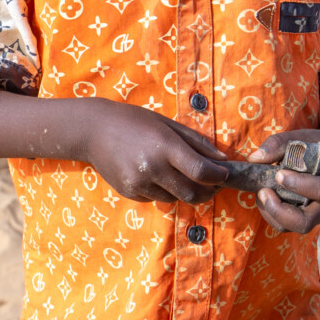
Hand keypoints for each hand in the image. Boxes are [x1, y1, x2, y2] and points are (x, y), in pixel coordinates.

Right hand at [79, 102, 228, 203]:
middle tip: (214, 184)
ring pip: (175, 198)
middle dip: (209, 192)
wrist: (94, 130)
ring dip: (186, 191)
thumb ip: (197, 142)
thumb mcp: (168, 124)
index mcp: (165, 146)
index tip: (225, 174)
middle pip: (192, 193)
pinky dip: (166, 191)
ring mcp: (139, 183)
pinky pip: (157, 198)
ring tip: (184, 176)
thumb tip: (223, 160)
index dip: (218, 177)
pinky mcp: (130, 193)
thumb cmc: (135, 121)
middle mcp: (153, 168)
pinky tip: (159, 176)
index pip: (201, 172)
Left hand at [246, 128, 319, 233]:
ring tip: (261, 194)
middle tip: (263, 192)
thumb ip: (277, 144)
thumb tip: (255, 158)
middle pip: (305, 222)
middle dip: (279, 211)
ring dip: (273, 214)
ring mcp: (318, 214)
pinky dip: (273, 216)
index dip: (299, 185)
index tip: (279, 174)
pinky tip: (265, 199)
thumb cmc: (311, 147)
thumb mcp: (298, 139)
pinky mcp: (307, 218)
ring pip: (294, 227)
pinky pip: (288, 226)